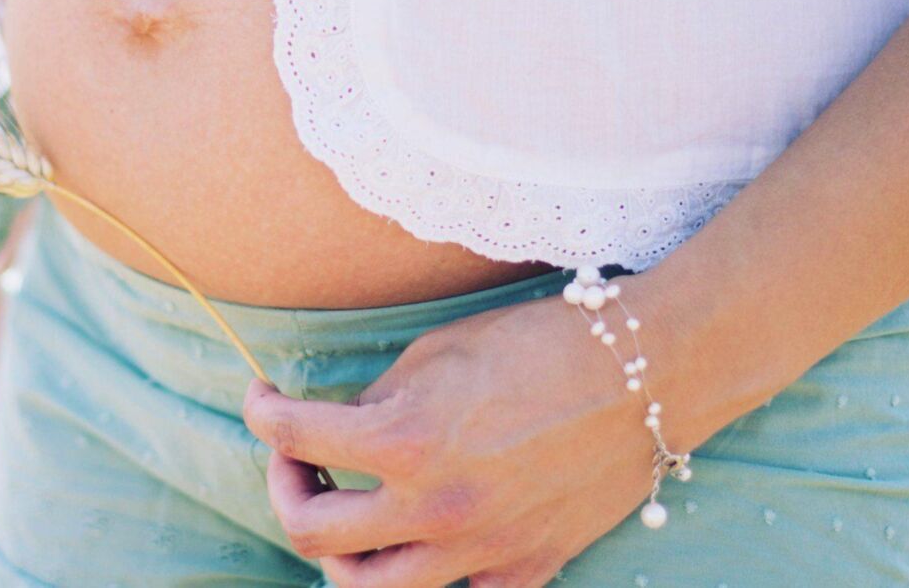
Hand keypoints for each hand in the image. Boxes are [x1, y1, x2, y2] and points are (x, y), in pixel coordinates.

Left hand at [242, 291, 669, 587]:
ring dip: (339, 553)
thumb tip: (339, 428)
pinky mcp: (524, 569)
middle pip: (310, 533)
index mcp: (404, 442)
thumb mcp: (436, 352)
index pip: (293, 438)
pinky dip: (424, 568)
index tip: (261, 397)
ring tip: (347, 510)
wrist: (646, 374)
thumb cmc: (539, 344)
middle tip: (298, 458)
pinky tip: (422, 530)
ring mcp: (480, 551)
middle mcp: (434, 510)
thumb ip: (376, 401)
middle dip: (286, 488)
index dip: (261, 411)